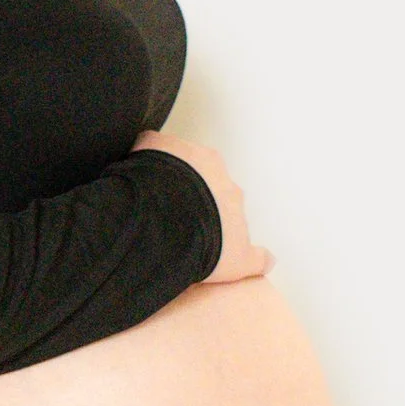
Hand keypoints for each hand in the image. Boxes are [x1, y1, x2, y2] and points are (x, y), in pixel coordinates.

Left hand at [134, 127, 272, 283]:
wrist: (170, 224)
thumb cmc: (205, 243)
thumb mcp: (239, 262)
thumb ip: (257, 260)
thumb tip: (270, 260)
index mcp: (232, 194)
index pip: (224, 200)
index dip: (209, 214)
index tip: (195, 227)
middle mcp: (215, 168)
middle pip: (202, 177)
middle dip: (188, 191)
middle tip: (168, 213)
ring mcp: (187, 152)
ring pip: (177, 160)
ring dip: (166, 174)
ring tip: (148, 199)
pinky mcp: (159, 144)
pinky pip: (150, 145)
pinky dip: (143, 157)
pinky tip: (134, 176)